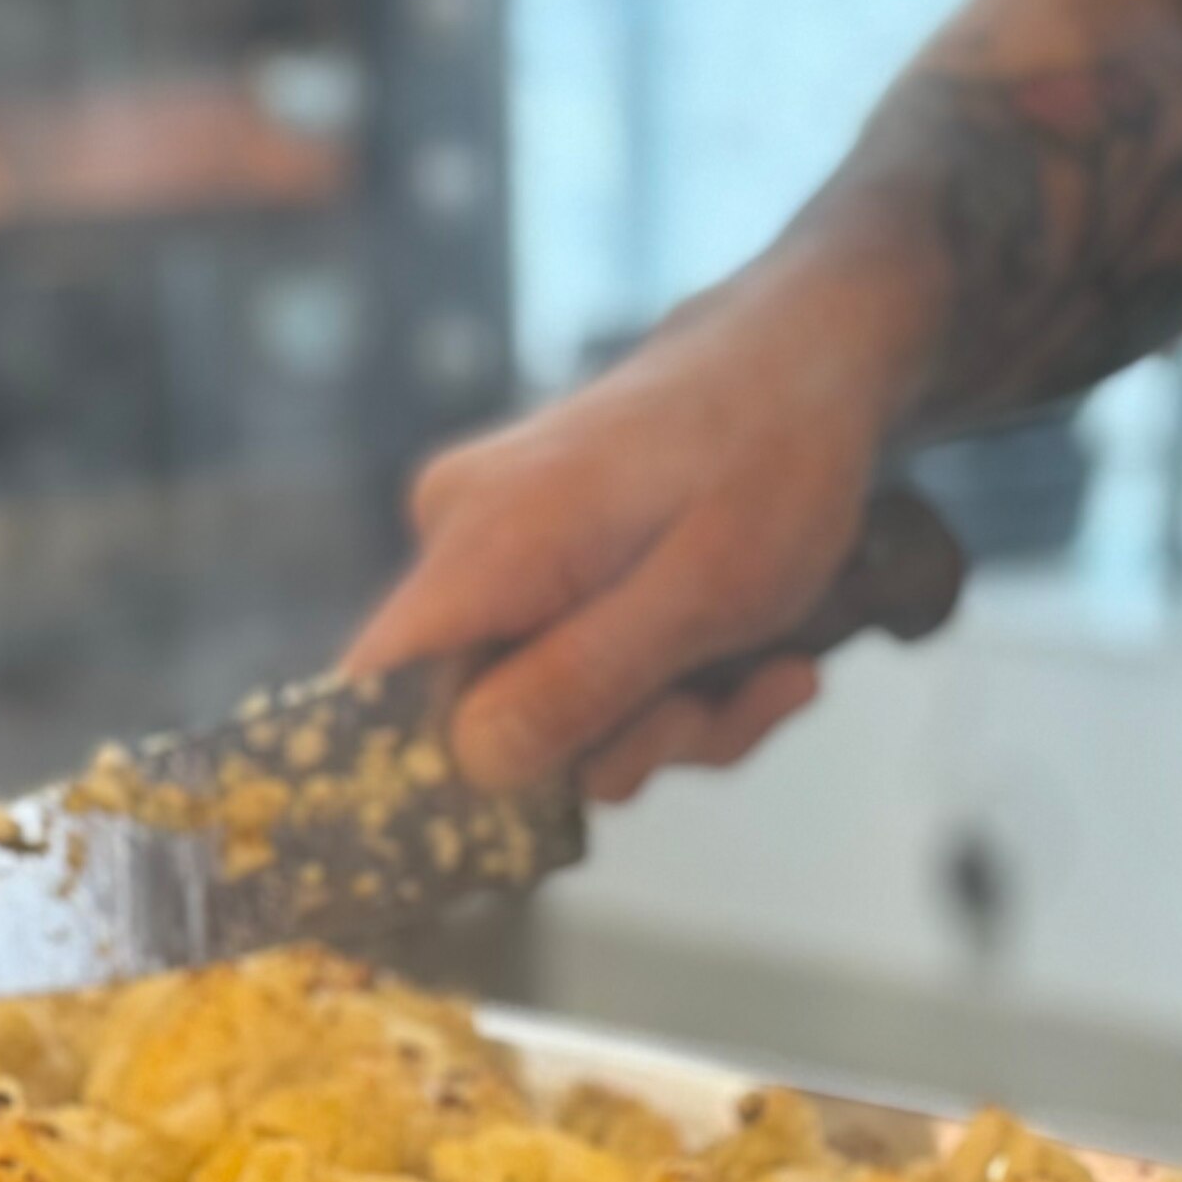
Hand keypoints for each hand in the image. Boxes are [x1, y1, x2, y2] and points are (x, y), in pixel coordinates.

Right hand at [345, 268, 911, 797]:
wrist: (809, 358)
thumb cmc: (772, 459)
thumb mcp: (706, 593)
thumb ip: (586, 681)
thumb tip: (474, 763)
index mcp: (482, 544)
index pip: (372, 694)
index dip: (424, 782)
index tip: (525, 822)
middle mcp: (457, 540)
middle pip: (481, 720)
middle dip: (618, 746)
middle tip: (720, 715)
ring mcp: (491, 548)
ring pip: (547, 704)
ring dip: (666, 720)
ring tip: (766, 673)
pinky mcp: (531, 560)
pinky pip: (576, 664)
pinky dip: (667, 683)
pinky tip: (754, 658)